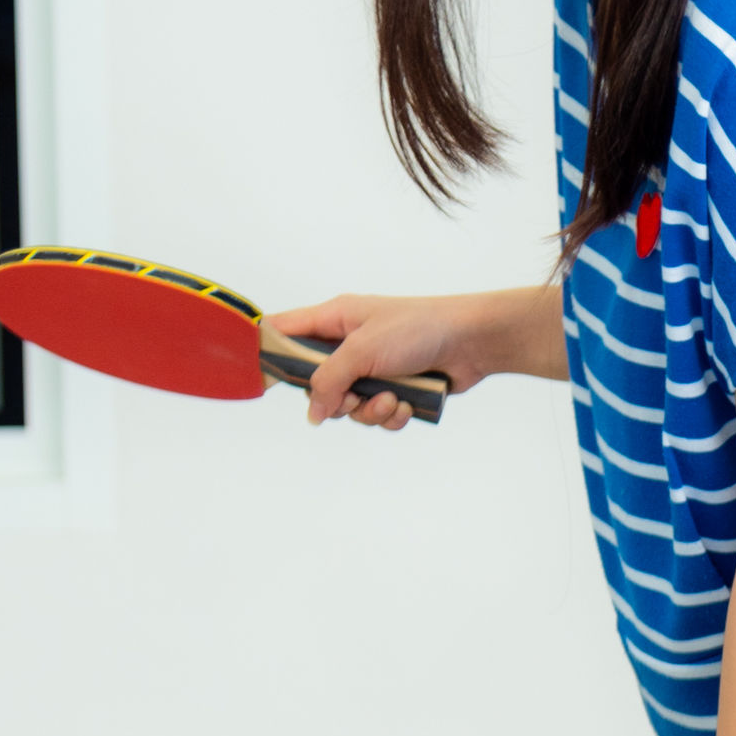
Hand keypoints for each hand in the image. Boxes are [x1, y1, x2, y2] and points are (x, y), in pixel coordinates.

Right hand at [265, 289, 521, 430]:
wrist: (473, 341)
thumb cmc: (419, 329)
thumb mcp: (363, 350)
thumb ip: (328, 380)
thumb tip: (314, 413)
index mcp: (335, 319)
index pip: (284, 332)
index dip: (268, 354)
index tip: (262, 381)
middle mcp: (350, 343)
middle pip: (316, 384)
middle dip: (335, 400)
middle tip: (352, 397)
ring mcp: (373, 368)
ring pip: (348, 406)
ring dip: (368, 411)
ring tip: (391, 398)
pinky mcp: (395, 388)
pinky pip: (376, 415)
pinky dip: (390, 415)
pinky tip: (406, 404)